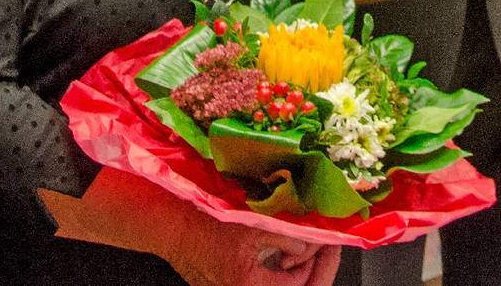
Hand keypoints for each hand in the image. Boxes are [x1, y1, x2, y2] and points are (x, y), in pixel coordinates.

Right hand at [164, 219, 338, 285]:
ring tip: (308, 253)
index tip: (325, 245)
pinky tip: (285, 258)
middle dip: (314, 274)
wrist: (174, 228)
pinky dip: (280, 276)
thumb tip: (309, 246)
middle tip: (326, 252)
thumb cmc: (206, 223)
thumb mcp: (252, 225)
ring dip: (297, 277)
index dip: (316, 264)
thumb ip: (286, 237)